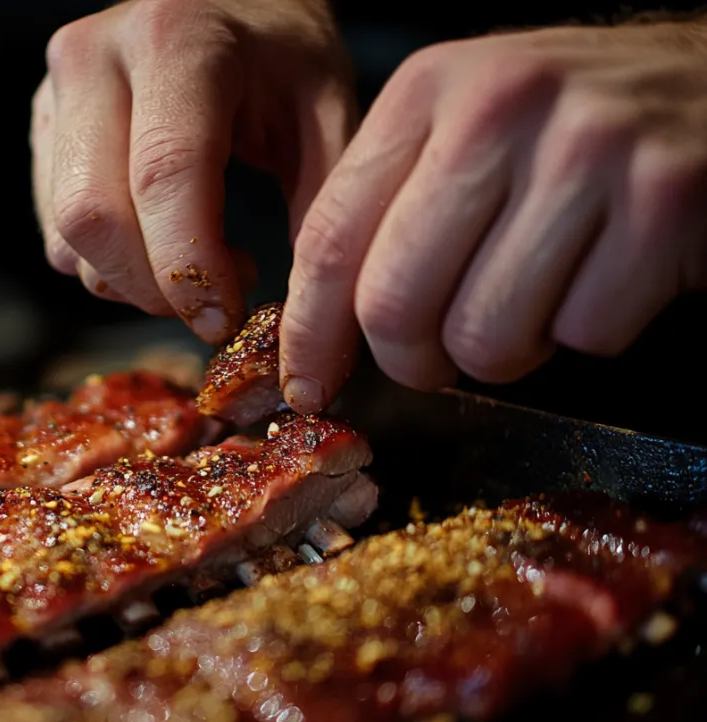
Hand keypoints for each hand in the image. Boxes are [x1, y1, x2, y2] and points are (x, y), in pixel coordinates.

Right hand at [30, 0, 353, 344]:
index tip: (226, 319)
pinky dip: (107, 265)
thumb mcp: (328, 115)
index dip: (191, 266)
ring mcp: (57, 89)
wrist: (227, 0)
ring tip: (198, 262)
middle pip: (94, 214)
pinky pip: (56, 231)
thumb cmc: (285, 58)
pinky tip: (160, 241)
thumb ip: (319, 211)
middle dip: (152, 288)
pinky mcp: (42, 124)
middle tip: (212, 305)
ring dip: (131, 282)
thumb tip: (298, 323)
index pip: (164, 175)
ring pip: (66, 234)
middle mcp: (97, 54)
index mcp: (178, 38)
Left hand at [282, 19, 706, 413]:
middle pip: (395, 303)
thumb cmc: (571, 126)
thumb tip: (321, 327)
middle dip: (411, 362)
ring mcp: (587, 151)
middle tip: (436, 359)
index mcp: (431, 90)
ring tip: (534, 302)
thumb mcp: (466, 127)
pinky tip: (602, 277)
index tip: (308, 381)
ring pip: (486, 336)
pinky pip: (583, 334)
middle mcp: (499, 109)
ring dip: (505, 353)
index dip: (311, 330)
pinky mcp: (664, 202)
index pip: (331, 236)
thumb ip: (391, 204)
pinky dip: (588, 331)